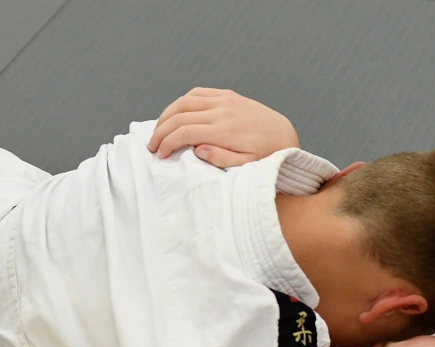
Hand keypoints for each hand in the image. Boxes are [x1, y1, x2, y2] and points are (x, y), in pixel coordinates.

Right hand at [147, 87, 298, 167]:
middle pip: (179, 115)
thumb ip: (221, 159)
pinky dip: (181, 102)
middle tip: (151, 146)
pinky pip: (197, 93)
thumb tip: (197, 150)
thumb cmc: (265, 155)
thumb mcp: (246, 166)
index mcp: (225, 130)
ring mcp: (224, 99)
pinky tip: (175, 114)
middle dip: (160, 131)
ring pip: (184, 101)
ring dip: (166, 115)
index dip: (166, 144)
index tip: (160, 156)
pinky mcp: (226, 95)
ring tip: (159, 131)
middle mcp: (222, 111)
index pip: (184, 132)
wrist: (283, 135)